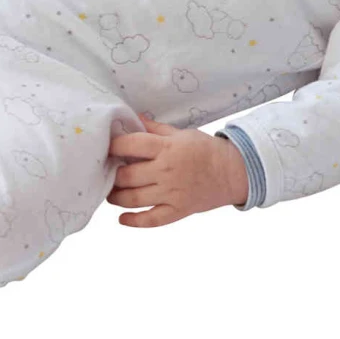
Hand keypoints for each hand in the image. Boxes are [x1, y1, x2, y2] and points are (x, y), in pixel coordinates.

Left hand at [106, 117, 248, 226]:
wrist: (233, 172)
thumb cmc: (206, 150)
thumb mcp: (181, 133)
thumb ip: (155, 128)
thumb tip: (133, 117)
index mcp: (166, 148)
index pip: (130, 145)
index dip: (113, 146)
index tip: (106, 147)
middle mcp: (166, 171)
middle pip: (126, 176)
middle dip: (111, 175)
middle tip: (107, 173)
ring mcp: (171, 193)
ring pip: (133, 199)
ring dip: (116, 197)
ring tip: (112, 193)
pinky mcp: (178, 210)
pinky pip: (151, 220)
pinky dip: (134, 221)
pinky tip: (122, 218)